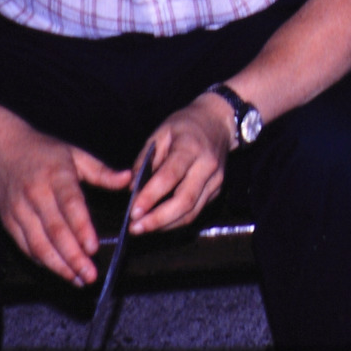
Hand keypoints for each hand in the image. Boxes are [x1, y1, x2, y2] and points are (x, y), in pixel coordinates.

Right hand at [0, 125, 129, 285]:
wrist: (2, 148)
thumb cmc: (45, 151)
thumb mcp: (76, 154)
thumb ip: (102, 172)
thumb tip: (129, 180)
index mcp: (56, 176)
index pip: (71, 206)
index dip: (82, 229)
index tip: (94, 248)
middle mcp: (36, 194)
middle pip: (54, 231)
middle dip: (73, 257)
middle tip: (90, 275)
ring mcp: (19, 210)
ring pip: (38, 244)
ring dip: (58, 265)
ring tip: (77, 279)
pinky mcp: (8, 221)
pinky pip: (25, 246)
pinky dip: (41, 261)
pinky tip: (58, 270)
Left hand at [129, 97, 234, 235]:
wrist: (218, 121)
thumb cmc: (186, 125)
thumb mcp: (160, 134)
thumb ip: (144, 161)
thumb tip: (132, 189)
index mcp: (190, 147)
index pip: (170, 176)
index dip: (151, 196)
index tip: (133, 211)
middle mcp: (207, 165)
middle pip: (184, 201)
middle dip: (158, 219)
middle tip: (135, 227)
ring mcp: (215, 180)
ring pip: (192, 212)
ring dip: (165, 225)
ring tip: (142, 228)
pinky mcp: (217, 190)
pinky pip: (196, 211)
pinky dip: (175, 221)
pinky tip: (159, 223)